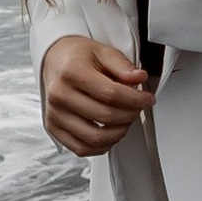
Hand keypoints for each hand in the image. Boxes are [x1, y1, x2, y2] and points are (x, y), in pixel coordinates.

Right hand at [40, 34, 153, 157]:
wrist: (54, 61)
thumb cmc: (77, 57)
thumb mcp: (103, 52)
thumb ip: (123, 66)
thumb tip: (139, 78)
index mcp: (72, 72)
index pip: (111, 94)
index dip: (136, 100)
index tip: (147, 99)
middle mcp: (60, 95)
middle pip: (105, 116)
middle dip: (130, 115)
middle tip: (137, 109)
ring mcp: (55, 115)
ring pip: (94, 138)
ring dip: (118, 133)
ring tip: (125, 121)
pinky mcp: (54, 129)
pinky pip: (81, 148)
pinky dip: (101, 146)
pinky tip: (110, 134)